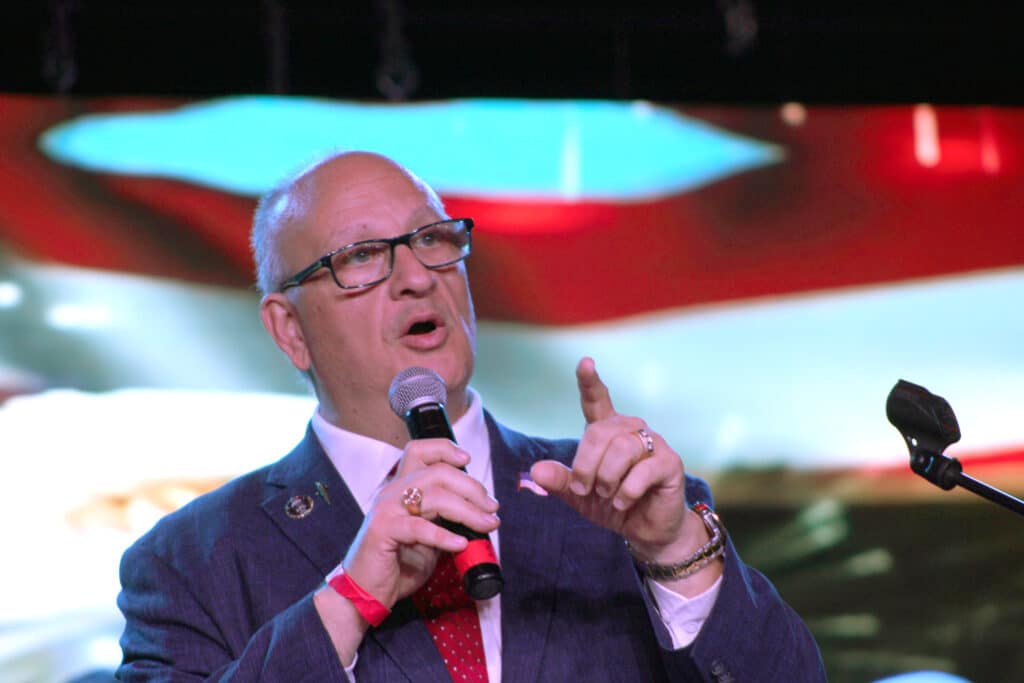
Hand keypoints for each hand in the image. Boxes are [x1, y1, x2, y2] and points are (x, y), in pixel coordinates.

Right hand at [341, 440, 499, 608]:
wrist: (365, 592)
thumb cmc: (398, 563)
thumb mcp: (427, 535)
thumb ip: (445, 517)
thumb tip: (481, 512)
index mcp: (401, 487)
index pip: (419, 451)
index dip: (445, 449)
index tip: (468, 460)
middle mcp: (392, 492)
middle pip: (437, 472)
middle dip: (471, 488)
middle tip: (492, 507)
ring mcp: (386, 510)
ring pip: (434, 496)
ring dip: (467, 510)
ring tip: (486, 525)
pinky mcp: (383, 532)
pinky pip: (419, 528)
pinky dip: (444, 536)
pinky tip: (461, 544)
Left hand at [530, 358, 700, 562]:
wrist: (645, 531)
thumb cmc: (612, 505)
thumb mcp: (579, 495)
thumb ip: (560, 481)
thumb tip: (536, 471)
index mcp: (607, 431)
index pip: (597, 400)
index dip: (590, 382)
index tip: (584, 363)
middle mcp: (631, 430)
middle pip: (599, 433)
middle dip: (585, 465)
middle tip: (584, 489)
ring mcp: (653, 443)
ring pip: (621, 449)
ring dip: (607, 478)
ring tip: (607, 497)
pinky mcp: (670, 462)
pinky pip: (643, 470)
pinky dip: (627, 491)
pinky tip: (623, 502)